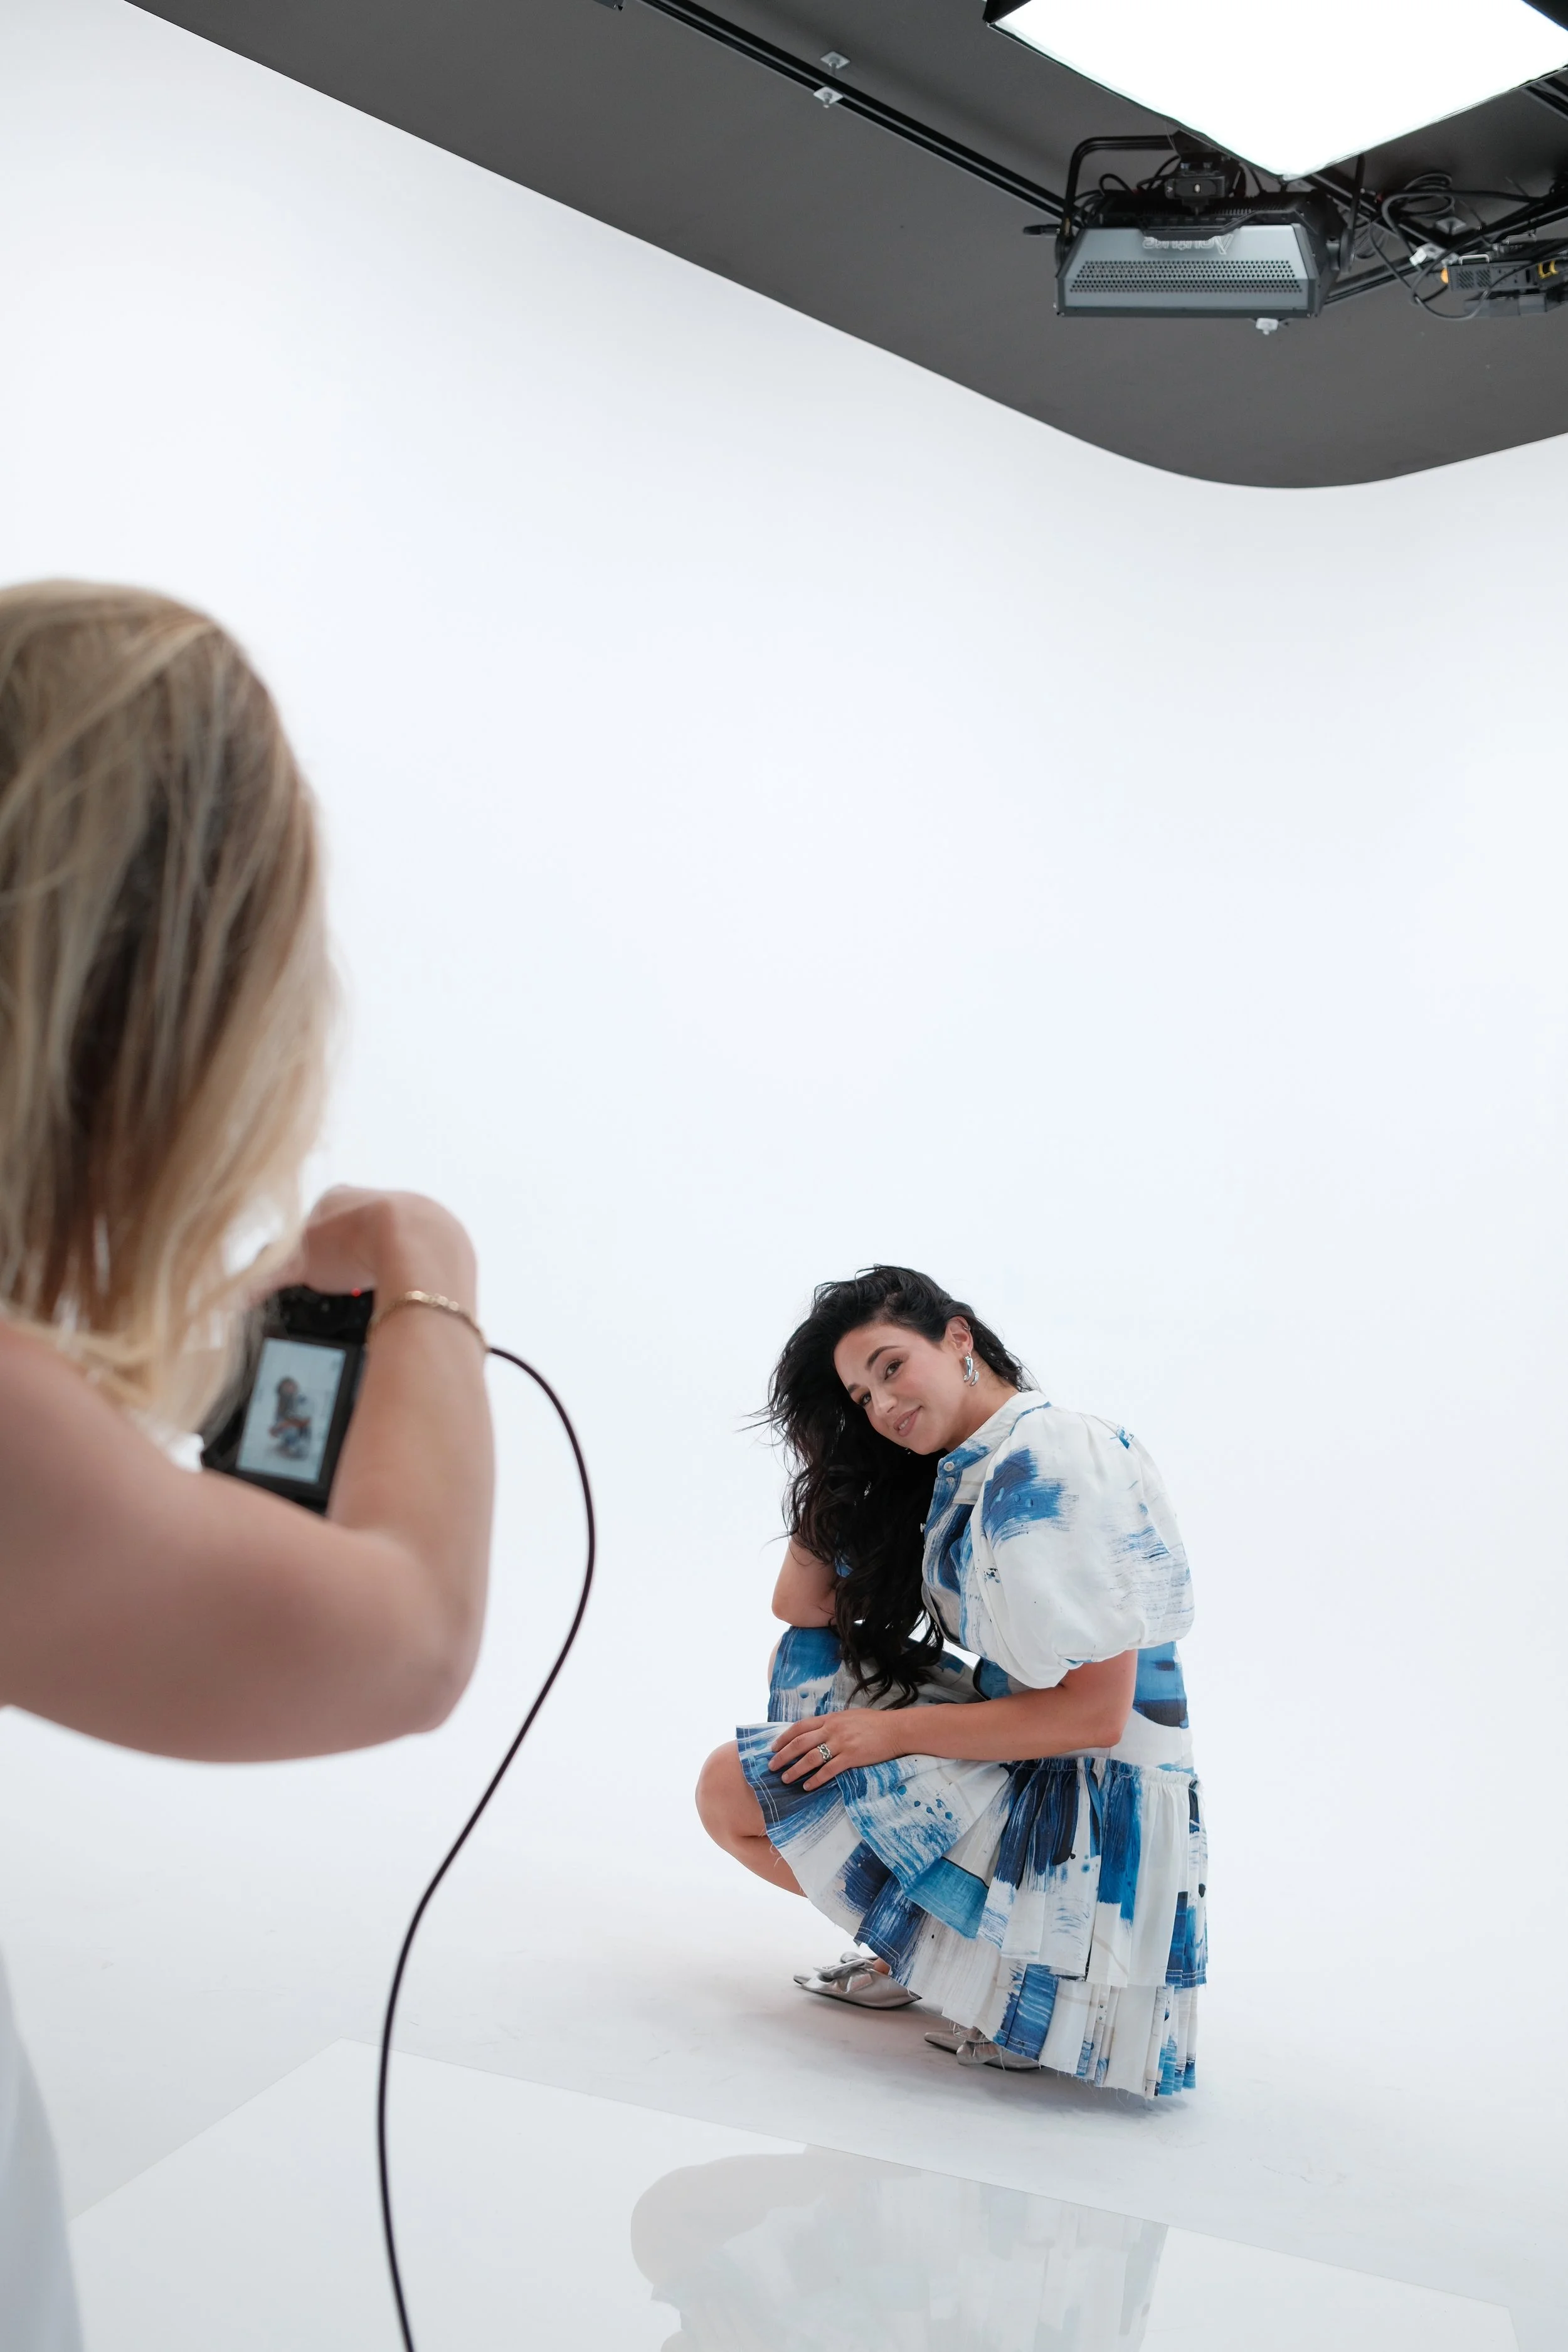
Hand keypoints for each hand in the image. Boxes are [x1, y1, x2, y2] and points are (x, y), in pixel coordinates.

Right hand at [267, 1189, 476, 1306]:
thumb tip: (234, 1294)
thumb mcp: (300, 1264)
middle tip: (344, 1287)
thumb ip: (265, 1278)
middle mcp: (377, 1198)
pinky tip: (404, 1289)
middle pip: (355, 1232)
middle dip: (349, 1259)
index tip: (312, 1276)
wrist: (418, 1245)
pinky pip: (421, 1257)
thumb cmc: (357, 1244)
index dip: (311, 1254)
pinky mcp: (442, 1237)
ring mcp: (413, 1215)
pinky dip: (411, 1273)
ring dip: (382, 1264)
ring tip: (373, 1290)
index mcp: (338, 1197)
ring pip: (391, 1242)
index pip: (315, 1224)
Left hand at [768, 1709, 912, 1791]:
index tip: (773, 1748)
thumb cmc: (873, 1723)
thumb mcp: (848, 1717)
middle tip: (772, 1767)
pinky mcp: (851, 1757)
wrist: (896, 1729)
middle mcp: (832, 1729)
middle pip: (800, 1743)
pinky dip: (816, 1779)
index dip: (784, 1738)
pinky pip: (829, 1770)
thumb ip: (831, 1724)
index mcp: (830, 1718)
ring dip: (795, 1769)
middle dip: (783, 1755)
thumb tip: (815, 1732)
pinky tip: (807, 1786)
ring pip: (811, 1758)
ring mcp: (841, 1743)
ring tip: (786, 1779)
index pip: (799, 1727)